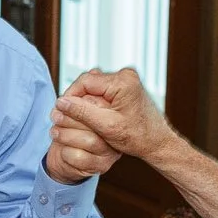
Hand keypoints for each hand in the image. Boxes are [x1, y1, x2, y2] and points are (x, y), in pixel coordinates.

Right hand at [52, 67, 178, 168]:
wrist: (157, 142)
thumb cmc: (137, 137)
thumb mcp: (106, 126)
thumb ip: (82, 112)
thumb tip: (60, 102)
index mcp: (123, 82)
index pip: (85, 81)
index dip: (69, 96)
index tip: (60, 111)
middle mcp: (125, 75)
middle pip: (89, 82)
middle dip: (76, 99)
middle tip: (66, 116)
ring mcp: (126, 80)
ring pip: (94, 87)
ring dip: (84, 102)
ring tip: (77, 118)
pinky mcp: (126, 86)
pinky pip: (102, 91)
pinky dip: (94, 103)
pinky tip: (91, 116)